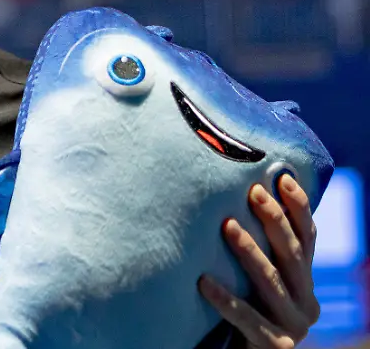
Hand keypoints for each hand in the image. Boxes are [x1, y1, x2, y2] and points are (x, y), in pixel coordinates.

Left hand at [198, 174, 320, 348]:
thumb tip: (246, 193)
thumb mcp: (262, 282)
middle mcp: (307, 303)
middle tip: (253, 192)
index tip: (283, 178)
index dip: (298, 208)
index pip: (308, 239)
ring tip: (227, 225)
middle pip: (293, 255)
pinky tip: (202, 280)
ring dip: (249, 251)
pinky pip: (245, 317)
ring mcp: (294, 326)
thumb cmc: (248, 311)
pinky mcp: (274, 345)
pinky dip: (224, 298)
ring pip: (271, 282)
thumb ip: (263, 252)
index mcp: (307, 283)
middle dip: (274, 221)